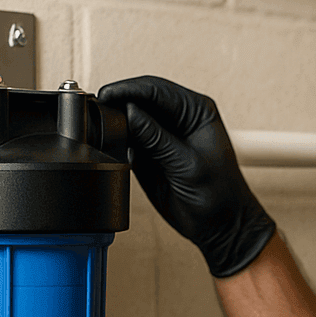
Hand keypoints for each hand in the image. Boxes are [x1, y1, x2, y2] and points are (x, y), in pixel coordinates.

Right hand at [97, 75, 275, 277]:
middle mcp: (179, 118)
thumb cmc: (218, 195)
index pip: (158, 90)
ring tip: (99, 124)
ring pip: (132, 117)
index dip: (130, 90)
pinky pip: (128, 139)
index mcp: (196, 111)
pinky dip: (116, 139)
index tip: (108, 94)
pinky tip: (108, 143)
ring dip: (116, 120)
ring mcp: (163, 135)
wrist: (219, 226)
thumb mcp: (187, 165)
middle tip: (97, 107)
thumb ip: (157, 138)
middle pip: (141, 98)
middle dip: (119, 101)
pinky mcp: (150, 153)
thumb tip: (129, 112)